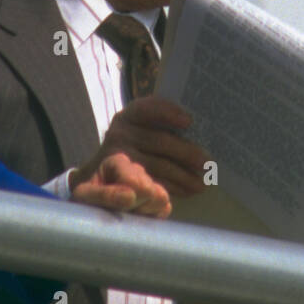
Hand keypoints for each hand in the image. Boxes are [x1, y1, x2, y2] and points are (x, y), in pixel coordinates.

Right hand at [69, 97, 208, 198]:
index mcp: (129, 116)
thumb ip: (163, 129)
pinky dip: (163, 190)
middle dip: (185, 152)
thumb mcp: (142, 131)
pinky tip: (179, 195)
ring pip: (154, 166)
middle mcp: (120, 133)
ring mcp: (113, 156)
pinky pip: (141, 186)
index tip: (188, 121)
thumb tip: (198, 136)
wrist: (97, 175)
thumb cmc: (133, 149)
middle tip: (207, 163)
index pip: (148, 108)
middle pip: (158, 141)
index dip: (168, 112)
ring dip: (181, 176)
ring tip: (200, 185)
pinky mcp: (112, 179)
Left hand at [71, 152, 170, 217]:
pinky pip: (165, 207)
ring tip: (126, 214)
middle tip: (117, 212)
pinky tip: (136, 217)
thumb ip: (104, 195)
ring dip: (144, 212)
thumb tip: (131, 196)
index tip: (110, 206)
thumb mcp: (85, 196)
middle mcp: (137, 169)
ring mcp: (150, 181)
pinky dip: (153, 216)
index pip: (135, 182)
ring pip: (160, 198)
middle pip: (149, 191)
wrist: (87, 211)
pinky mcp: (158, 198)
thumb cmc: (85, 201)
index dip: (126, 200)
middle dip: (134, 207)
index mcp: (119, 162)